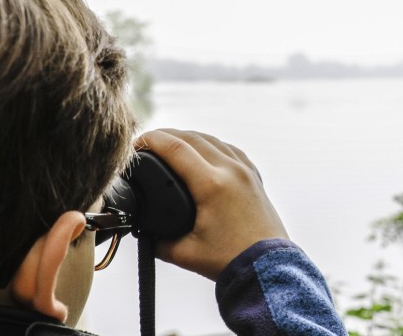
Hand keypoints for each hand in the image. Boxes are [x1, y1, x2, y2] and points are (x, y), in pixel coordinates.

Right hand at [135, 128, 289, 280]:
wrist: (268, 268)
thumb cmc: (230, 261)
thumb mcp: (184, 254)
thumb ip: (157, 242)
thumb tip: (142, 231)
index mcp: (212, 185)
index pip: (175, 148)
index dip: (150, 141)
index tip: (135, 144)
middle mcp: (231, 170)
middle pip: (192, 137)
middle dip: (165, 135)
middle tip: (146, 143)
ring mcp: (245, 170)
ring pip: (212, 139)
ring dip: (188, 137)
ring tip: (169, 145)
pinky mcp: (254, 176)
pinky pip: (229, 149)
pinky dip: (210, 145)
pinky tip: (201, 151)